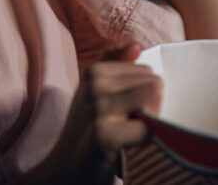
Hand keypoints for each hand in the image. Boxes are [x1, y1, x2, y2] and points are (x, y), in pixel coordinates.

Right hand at [26, 44, 160, 183]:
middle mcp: (94, 84)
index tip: (122, 113)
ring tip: (125, 135)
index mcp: (94, 71)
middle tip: (125, 127)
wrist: (63, 172)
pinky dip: (142, 142)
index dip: (143, 96)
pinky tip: (124, 149)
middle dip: (148, 108)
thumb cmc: (86, 132)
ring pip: (152, 101)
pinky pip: (146, 128)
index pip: (147, 72)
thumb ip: (114, 65)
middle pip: (154, 84)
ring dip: (147, 123)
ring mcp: (97, 108)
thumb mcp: (93, 93)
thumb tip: (137, 45)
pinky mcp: (103, 135)